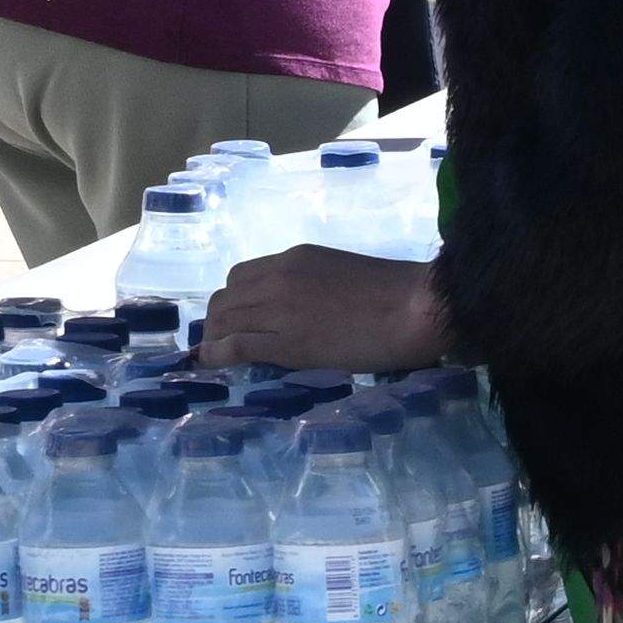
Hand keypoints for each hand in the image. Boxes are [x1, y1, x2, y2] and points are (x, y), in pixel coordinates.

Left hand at [199, 246, 456, 376]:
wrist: (411, 308)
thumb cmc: (392, 293)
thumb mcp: (340, 274)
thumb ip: (311, 285)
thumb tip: (299, 308)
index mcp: (294, 259)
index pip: (241, 276)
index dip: (233, 300)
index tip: (238, 317)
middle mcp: (278, 278)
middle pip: (225, 297)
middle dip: (218, 320)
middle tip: (223, 340)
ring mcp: (278, 309)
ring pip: (223, 319)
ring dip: (214, 337)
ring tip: (217, 356)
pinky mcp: (284, 342)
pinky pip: (234, 345)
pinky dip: (216, 354)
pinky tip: (212, 364)